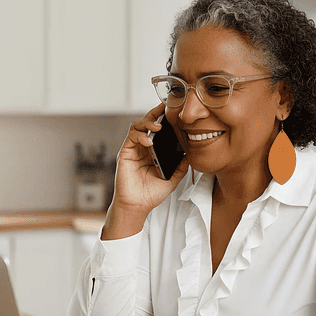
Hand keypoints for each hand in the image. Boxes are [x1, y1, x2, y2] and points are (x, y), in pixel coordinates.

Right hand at [109, 104, 190, 218]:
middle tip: (165, 109)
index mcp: (153, 151)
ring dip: (147, 123)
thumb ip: (180, 167)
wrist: (138, 205)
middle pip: (147, 123)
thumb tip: (190, 154)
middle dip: (155, 114)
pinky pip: (131, 137)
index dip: (163, 119)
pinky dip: (140, 136)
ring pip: (137, 126)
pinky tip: (149, 141)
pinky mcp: (125, 153)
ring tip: (158, 127)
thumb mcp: (172, 179)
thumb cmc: (151, 194)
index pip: (158, 130)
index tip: (173, 111)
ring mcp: (133, 149)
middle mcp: (142, 148)